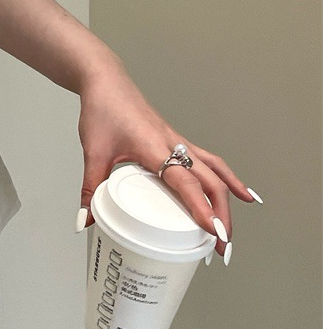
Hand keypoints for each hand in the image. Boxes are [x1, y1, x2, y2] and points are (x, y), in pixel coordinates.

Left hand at [74, 61, 261, 260]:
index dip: (201, 208)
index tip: (213, 232)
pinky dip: (228, 178)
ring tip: (230, 231)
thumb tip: (86, 221)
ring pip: (215, 172)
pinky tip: (241, 193)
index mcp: (154, 147)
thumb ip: (90, 188)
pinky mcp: (179, 141)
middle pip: (210, 182)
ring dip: (227, 201)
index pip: (186, 182)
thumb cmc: (102, 110)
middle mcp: (174, 145)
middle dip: (221, 216)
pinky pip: (210, 161)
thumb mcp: (92, 152)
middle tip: (221, 248)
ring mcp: (179, 142)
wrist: (105, 81)